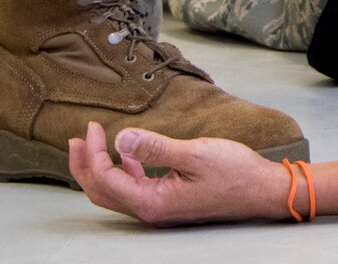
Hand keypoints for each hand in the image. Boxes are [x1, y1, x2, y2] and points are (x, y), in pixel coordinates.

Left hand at [69, 122, 282, 225]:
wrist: (261, 191)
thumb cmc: (234, 173)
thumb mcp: (194, 153)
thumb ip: (155, 147)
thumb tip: (119, 139)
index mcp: (153, 202)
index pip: (107, 179)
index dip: (93, 153)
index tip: (92, 127)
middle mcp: (151, 210)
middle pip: (102, 193)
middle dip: (84, 166)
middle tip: (76, 139)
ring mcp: (159, 208)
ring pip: (115, 193)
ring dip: (99, 169)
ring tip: (91, 144)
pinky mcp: (168, 201)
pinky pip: (134, 189)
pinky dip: (122, 171)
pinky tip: (126, 154)